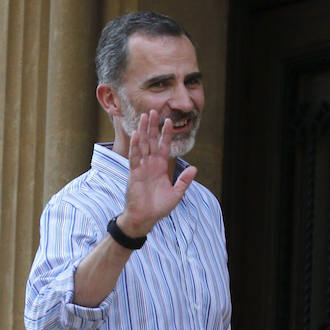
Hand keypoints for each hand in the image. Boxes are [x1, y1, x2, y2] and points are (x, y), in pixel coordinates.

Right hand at [119, 109, 196, 236]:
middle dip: (152, 126)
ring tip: (144, 117)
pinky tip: (137, 134)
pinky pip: (135, 157)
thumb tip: (194, 168)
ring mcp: (142, 168)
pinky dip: (136, 146)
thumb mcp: (176, 193)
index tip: (168, 121)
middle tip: (152, 111)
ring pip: (142, 145)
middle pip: (151, 141)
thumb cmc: (158, 208)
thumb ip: (184, 180)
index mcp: (160, 168)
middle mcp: (150, 165)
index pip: (163, 146)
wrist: (145, 218)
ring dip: (143, 130)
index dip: (166, 134)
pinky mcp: (134, 173)